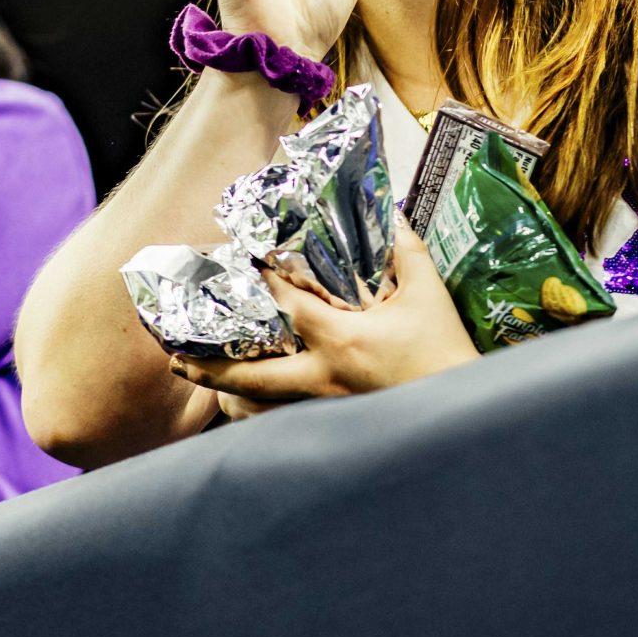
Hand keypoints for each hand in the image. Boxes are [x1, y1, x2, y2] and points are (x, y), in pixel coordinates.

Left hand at [167, 226, 477, 402]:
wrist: (462, 412)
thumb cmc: (445, 350)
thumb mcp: (427, 291)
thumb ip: (404, 248)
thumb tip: (388, 211)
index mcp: (342, 342)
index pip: (287, 307)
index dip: (262, 282)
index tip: (243, 261)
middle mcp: (323, 380)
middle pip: (250, 379)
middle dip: (208, 369)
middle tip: (175, 359)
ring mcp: (326, 409)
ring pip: (259, 410)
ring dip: (229, 395)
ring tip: (201, 380)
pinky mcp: (335, 425)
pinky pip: (280, 423)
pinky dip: (258, 413)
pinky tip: (245, 404)